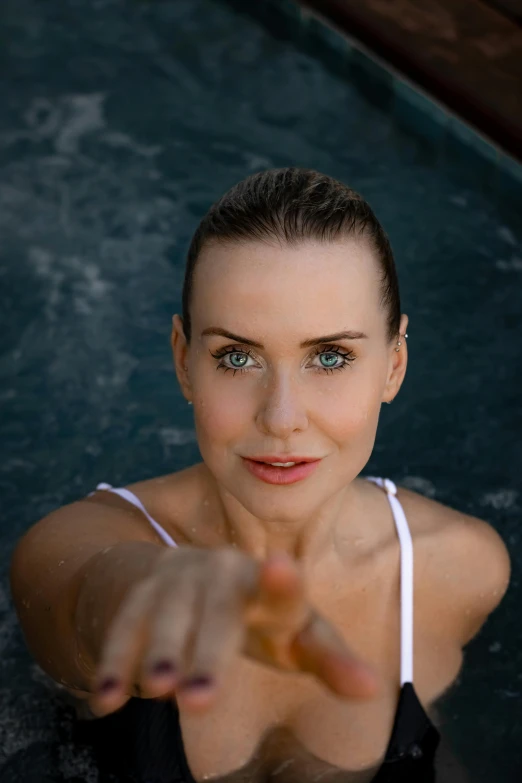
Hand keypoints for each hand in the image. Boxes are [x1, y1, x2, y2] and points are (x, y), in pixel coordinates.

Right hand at [88, 547, 378, 715]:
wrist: (176, 576)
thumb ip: (328, 658)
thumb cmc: (249, 614)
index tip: (281, 568)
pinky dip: (114, 660)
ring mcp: (175, 582)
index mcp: (265, 584)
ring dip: (159, 652)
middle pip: (216, 613)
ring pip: (166, 616)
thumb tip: (374, 688)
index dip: (282, 584)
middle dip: (208, 653)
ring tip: (158, 690)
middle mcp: (219, 575)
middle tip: (201, 700)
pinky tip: (108, 699)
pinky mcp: (137, 598)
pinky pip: (123, 628)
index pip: (280, 589)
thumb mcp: (289, 634)